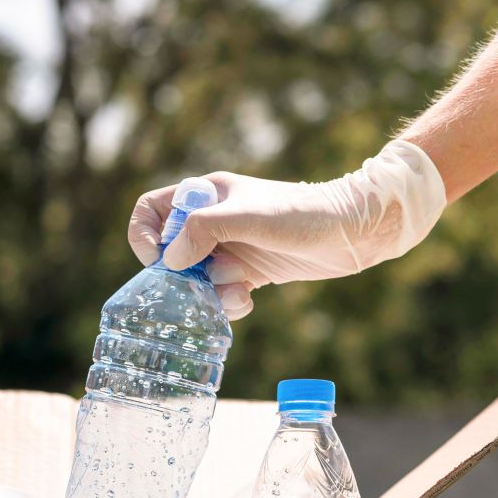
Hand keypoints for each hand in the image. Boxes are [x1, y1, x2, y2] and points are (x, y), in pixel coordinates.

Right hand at [128, 140, 445, 319]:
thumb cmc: (302, 215)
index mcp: (206, 195)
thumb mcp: (248, 218)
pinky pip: (221, 291)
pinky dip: (228, 301)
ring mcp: (231, 246)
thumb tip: (171, 260)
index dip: (144, 235)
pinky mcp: (249, 270)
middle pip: (171, 251)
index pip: (152, 209)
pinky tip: (249, 299)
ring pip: (196, 277)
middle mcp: (214, 220)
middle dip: (181, 275)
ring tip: (235, 294)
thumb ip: (203, 231)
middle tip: (198, 288)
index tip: (159, 260)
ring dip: (207, 293)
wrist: (354, 232)